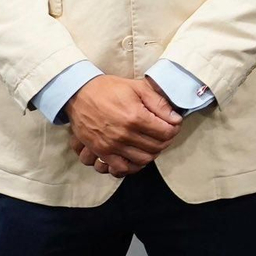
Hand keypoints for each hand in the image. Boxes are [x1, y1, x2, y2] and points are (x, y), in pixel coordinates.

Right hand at [65, 75, 180, 175]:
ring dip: (152, 153)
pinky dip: (133, 166)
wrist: (78, 94)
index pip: (166, 132)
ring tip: (151, 143)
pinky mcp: (101, 152)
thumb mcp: (137, 87)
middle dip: (165, 140)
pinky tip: (136, 156)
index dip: (174, 129)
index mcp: (135, 117)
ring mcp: (112, 145)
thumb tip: (176, 118)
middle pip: (157, 147)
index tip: (173, 124)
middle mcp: (124, 134)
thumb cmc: (109, 89)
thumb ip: (159, 103)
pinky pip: (122, 169)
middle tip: (164, 133)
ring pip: (143, 160)